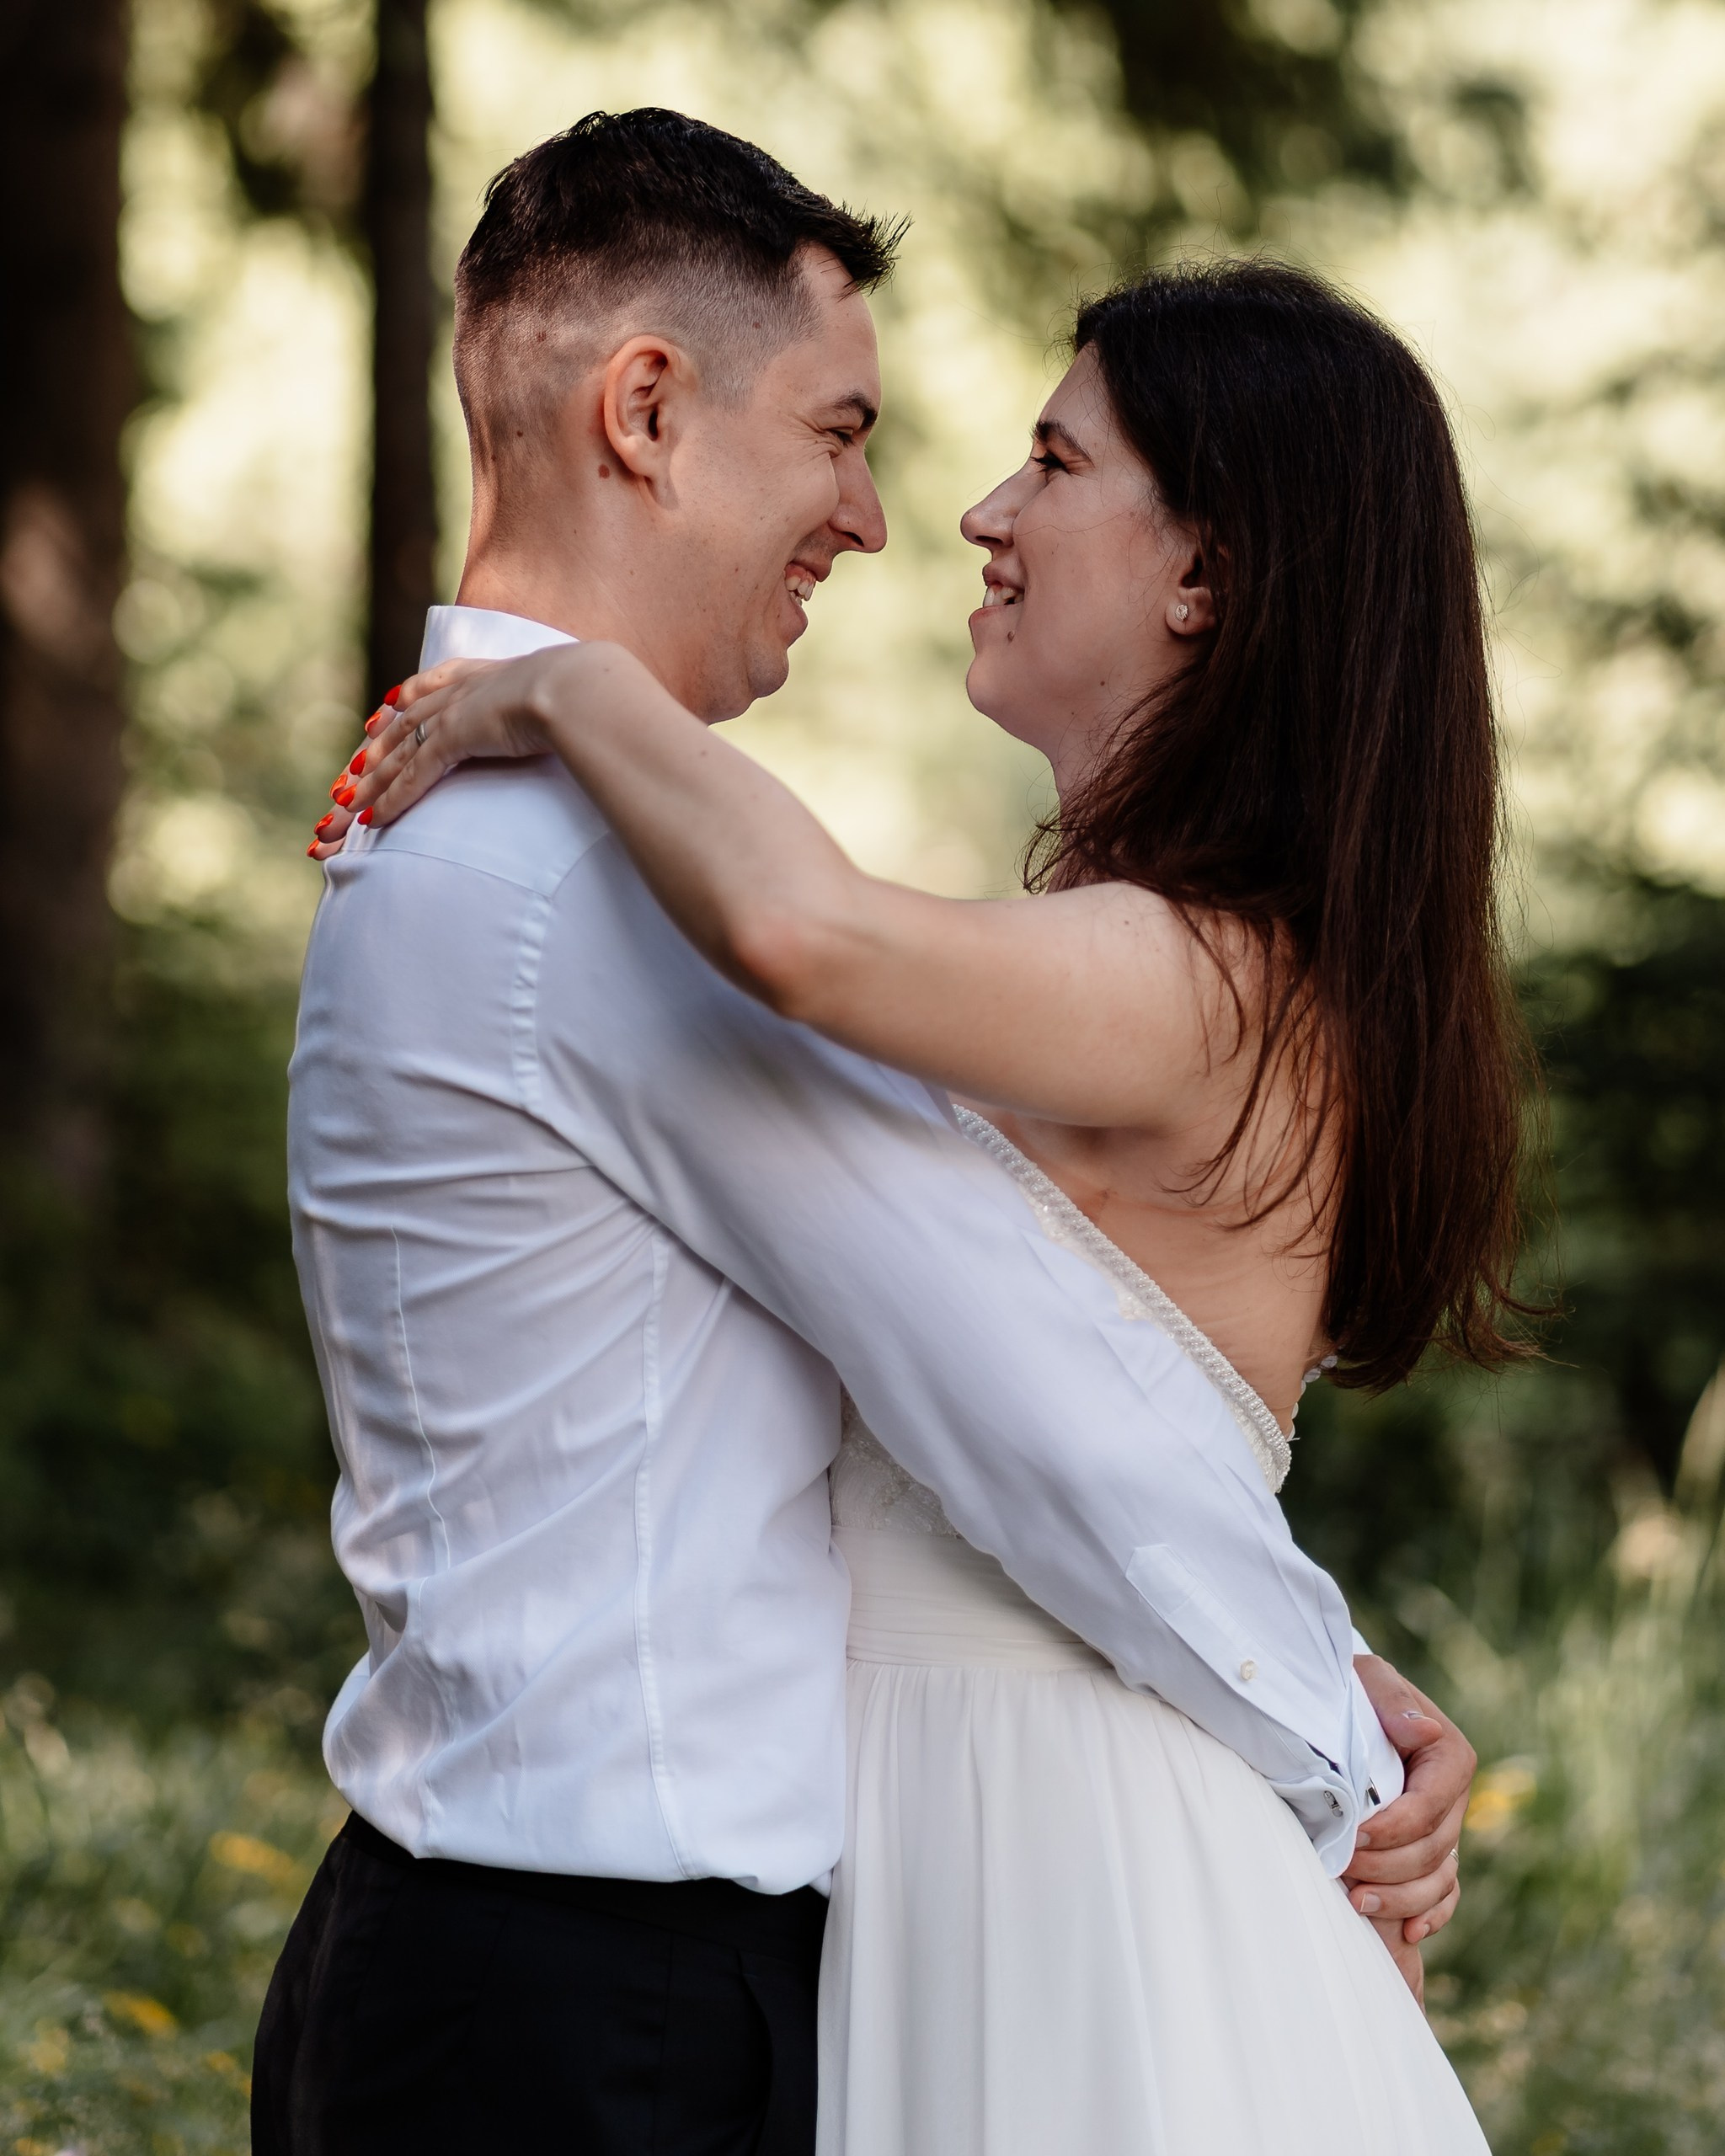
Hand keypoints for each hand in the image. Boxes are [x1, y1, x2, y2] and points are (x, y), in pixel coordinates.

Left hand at [307, 644, 637, 858]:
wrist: (585, 689)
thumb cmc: (591, 696)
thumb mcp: (568, 699)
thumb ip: (560, 710)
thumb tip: (584, 720)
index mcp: (486, 676)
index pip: (430, 688)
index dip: (402, 704)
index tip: (380, 715)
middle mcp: (461, 691)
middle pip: (401, 725)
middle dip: (371, 754)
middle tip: (346, 777)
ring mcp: (456, 713)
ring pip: (399, 753)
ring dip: (372, 783)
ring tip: (346, 807)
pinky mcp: (456, 738)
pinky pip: (415, 774)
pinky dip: (392, 797)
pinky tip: (374, 819)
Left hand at [1343, 1654, 1474, 1989]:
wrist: (1348, 1706)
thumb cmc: (1356, 1690)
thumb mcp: (1370, 1680)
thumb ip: (1393, 1702)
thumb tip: (1423, 1732)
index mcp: (1449, 1757)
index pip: (1427, 1807)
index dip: (1392, 1829)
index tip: (1353, 1836)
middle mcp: (1454, 1798)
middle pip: (1432, 1849)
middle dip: (1387, 1866)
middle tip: (1341, 1868)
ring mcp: (1447, 1829)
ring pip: (1439, 1879)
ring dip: (1401, 1898)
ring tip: (1358, 1903)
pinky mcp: (1435, 1851)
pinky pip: (1445, 1894)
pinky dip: (1431, 1915)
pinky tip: (1407, 1931)